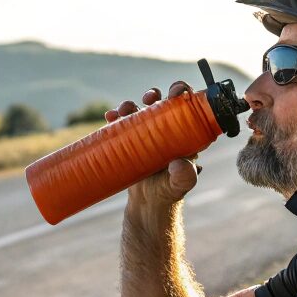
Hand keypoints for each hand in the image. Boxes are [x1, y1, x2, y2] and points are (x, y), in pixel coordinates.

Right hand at [106, 82, 202, 204]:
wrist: (147, 204)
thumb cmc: (169, 192)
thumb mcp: (180, 185)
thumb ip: (184, 176)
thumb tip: (178, 163)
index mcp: (183, 132)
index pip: (187, 106)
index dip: (183, 93)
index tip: (176, 93)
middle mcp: (165, 128)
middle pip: (161, 102)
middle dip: (154, 94)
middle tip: (149, 98)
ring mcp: (146, 133)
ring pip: (138, 110)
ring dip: (131, 104)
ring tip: (124, 110)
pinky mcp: (130, 140)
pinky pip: (121, 124)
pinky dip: (115, 117)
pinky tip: (110, 117)